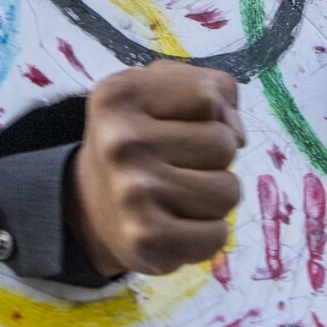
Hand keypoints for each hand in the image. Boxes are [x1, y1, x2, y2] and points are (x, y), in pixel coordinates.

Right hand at [69, 59, 244, 277]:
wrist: (88, 206)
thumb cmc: (139, 138)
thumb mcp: (161, 90)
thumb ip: (212, 88)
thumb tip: (238, 135)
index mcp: (120, 95)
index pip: (210, 94)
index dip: (210, 111)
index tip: (182, 124)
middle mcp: (121, 142)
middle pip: (224, 143)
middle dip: (214, 156)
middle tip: (179, 164)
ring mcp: (132, 192)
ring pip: (228, 190)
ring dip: (215, 195)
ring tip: (181, 193)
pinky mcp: (147, 238)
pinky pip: (218, 234)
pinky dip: (209, 232)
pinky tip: (180, 224)